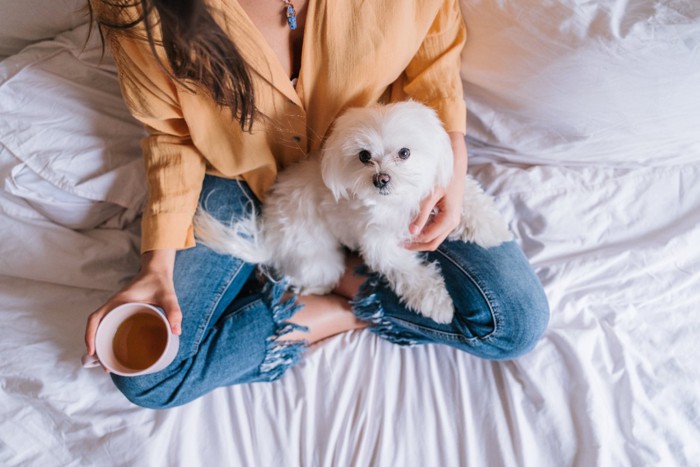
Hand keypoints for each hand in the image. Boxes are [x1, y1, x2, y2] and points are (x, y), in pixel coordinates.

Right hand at [84, 249, 181, 357]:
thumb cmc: (159, 281)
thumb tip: (177, 331)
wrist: (157, 271)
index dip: (90, 335)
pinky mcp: (122, 312)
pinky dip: (109, 339)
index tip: (92, 351)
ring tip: (109, 364)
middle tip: (105, 366)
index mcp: (118, 301)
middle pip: (96, 328)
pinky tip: (117, 350)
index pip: (95, 318)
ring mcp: (117, 309)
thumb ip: (173, 311)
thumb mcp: (167, 296)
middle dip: (96, 347)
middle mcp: (113, 306)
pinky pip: (110, 326)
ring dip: (101, 345)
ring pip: (102, 328)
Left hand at [406, 132, 467, 251]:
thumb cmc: (444, 177)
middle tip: (398, 243)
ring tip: (403, 236)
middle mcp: (453, 223)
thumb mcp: (431, 195)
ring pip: (434, 238)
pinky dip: (424, 232)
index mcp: (449, 219)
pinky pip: (435, 230)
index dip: (412, 241)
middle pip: (432, 243)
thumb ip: (421, 214)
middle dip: (416, 245)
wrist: (457, 165)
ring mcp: (452, 221)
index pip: (428, 237)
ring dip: (419, 239)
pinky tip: (412, 227)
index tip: (397, 239)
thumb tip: (411, 232)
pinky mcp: (448, 217)